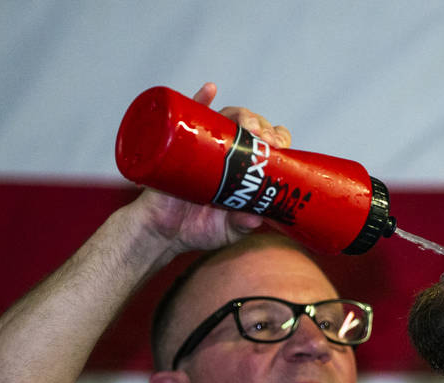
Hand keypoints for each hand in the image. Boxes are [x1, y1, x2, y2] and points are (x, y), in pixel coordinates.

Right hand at [126, 82, 291, 251]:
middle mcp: (226, 152)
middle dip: (263, 127)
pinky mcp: (180, 143)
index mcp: (244, 168)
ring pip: (227, 118)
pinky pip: (189, 115)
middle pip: (251, 127)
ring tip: (249, 126)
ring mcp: (204, 145)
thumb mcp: (228, 230)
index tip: (281, 146)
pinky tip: (211, 89)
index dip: (278, 138)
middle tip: (267, 140)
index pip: (268, 143)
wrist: (161, 233)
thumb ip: (243, 225)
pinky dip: (200, 99)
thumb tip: (257, 219)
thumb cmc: (198, 229)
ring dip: (243, 115)